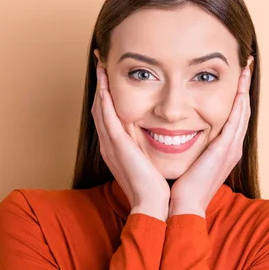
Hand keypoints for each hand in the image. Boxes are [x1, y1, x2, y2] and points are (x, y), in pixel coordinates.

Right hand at [92, 65, 169, 220]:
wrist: (155, 205)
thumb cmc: (158, 187)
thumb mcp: (153, 162)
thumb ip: (154, 148)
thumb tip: (169, 136)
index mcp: (119, 149)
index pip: (111, 116)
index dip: (108, 96)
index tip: (112, 77)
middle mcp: (111, 145)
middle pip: (100, 108)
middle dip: (100, 85)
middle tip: (101, 63)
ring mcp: (111, 145)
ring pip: (100, 109)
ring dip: (99, 86)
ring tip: (100, 66)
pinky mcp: (117, 146)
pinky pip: (107, 118)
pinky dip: (103, 100)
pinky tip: (104, 84)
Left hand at [169, 64, 252, 217]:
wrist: (182, 206)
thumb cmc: (180, 188)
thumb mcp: (188, 163)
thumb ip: (188, 147)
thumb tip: (174, 135)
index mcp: (224, 150)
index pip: (233, 117)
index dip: (236, 97)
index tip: (235, 78)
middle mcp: (232, 147)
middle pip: (243, 110)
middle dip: (245, 87)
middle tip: (246, 65)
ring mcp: (231, 147)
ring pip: (243, 111)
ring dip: (245, 88)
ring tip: (246, 68)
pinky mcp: (225, 148)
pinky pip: (236, 118)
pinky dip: (239, 100)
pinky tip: (240, 85)